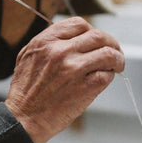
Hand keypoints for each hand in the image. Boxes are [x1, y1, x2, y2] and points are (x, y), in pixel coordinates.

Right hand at [5, 17, 124, 142]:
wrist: (24, 118)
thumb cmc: (26, 91)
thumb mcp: (28, 56)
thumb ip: (49, 42)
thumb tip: (75, 37)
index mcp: (46, 41)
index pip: (80, 24)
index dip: (92, 31)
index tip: (96, 40)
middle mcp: (61, 51)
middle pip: (99, 36)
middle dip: (111, 43)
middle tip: (114, 51)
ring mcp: (75, 69)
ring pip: (109, 53)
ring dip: (117, 59)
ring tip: (117, 65)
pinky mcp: (87, 87)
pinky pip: (107, 74)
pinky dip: (110, 75)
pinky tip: (105, 78)